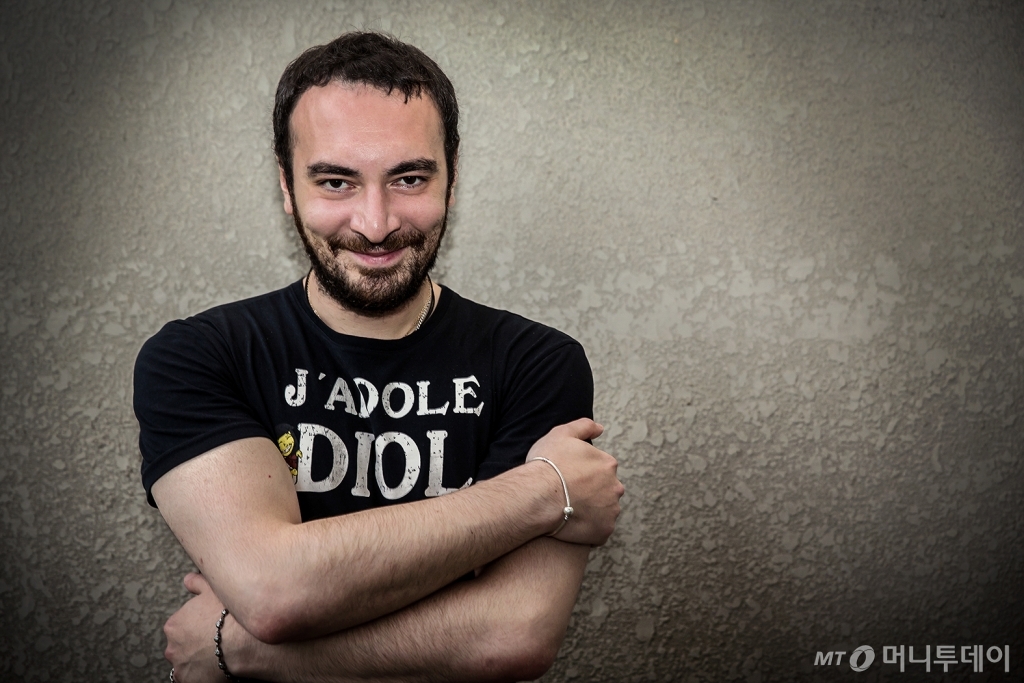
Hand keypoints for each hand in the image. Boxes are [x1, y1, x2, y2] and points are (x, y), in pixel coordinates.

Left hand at [163, 573, 231, 682]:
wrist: (245, 643)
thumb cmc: (230, 616)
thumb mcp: (213, 589)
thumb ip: (197, 583)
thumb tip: (189, 579)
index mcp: (174, 625)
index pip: (181, 625)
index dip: (197, 623)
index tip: (211, 624)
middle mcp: (172, 647)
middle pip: (182, 645)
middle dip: (195, 643)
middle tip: (216, 638)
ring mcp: (181, 667)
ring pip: (188, 662)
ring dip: (198, 659)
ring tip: (219, 653)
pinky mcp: (191, 681)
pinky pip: (194, 677)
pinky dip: (203, 673)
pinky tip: (217, 665)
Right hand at [526, 418, 623, 545]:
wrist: (538, 495)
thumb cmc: (547, 464)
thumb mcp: (562, 434)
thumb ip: (584, 427)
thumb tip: (601, 428)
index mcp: (608, 464)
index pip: (601, 469)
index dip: (583, 473)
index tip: (567, 478)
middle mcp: (615, 487)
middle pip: (606, 490)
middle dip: (591, 493)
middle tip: (568, 495)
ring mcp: (611, 510)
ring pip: (604, 511)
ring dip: (591, 511)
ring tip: (568, 511)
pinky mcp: (604, 530)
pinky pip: (599, 531)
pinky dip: (588, 529)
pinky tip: (571, 525)